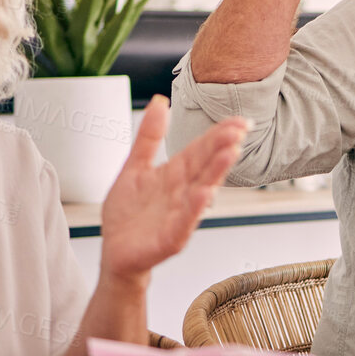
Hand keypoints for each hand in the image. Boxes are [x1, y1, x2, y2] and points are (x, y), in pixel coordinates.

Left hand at [99, 96, 246, 282]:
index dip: (217, 134)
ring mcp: (178, 216)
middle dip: (221, 147)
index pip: (200, 150)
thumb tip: (159, 102)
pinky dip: (194, 208)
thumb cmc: (128, 215)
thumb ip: (149, 136)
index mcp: (174, 175)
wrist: (115, 252)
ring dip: (215, 173)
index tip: (238, 120)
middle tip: (239, 130)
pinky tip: (204, 193)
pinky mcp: (170, 238)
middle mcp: (181, 193)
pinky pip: (184, 222)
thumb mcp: (134, 167)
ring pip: (200, 191)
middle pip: (204, 166)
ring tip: (229, 153)